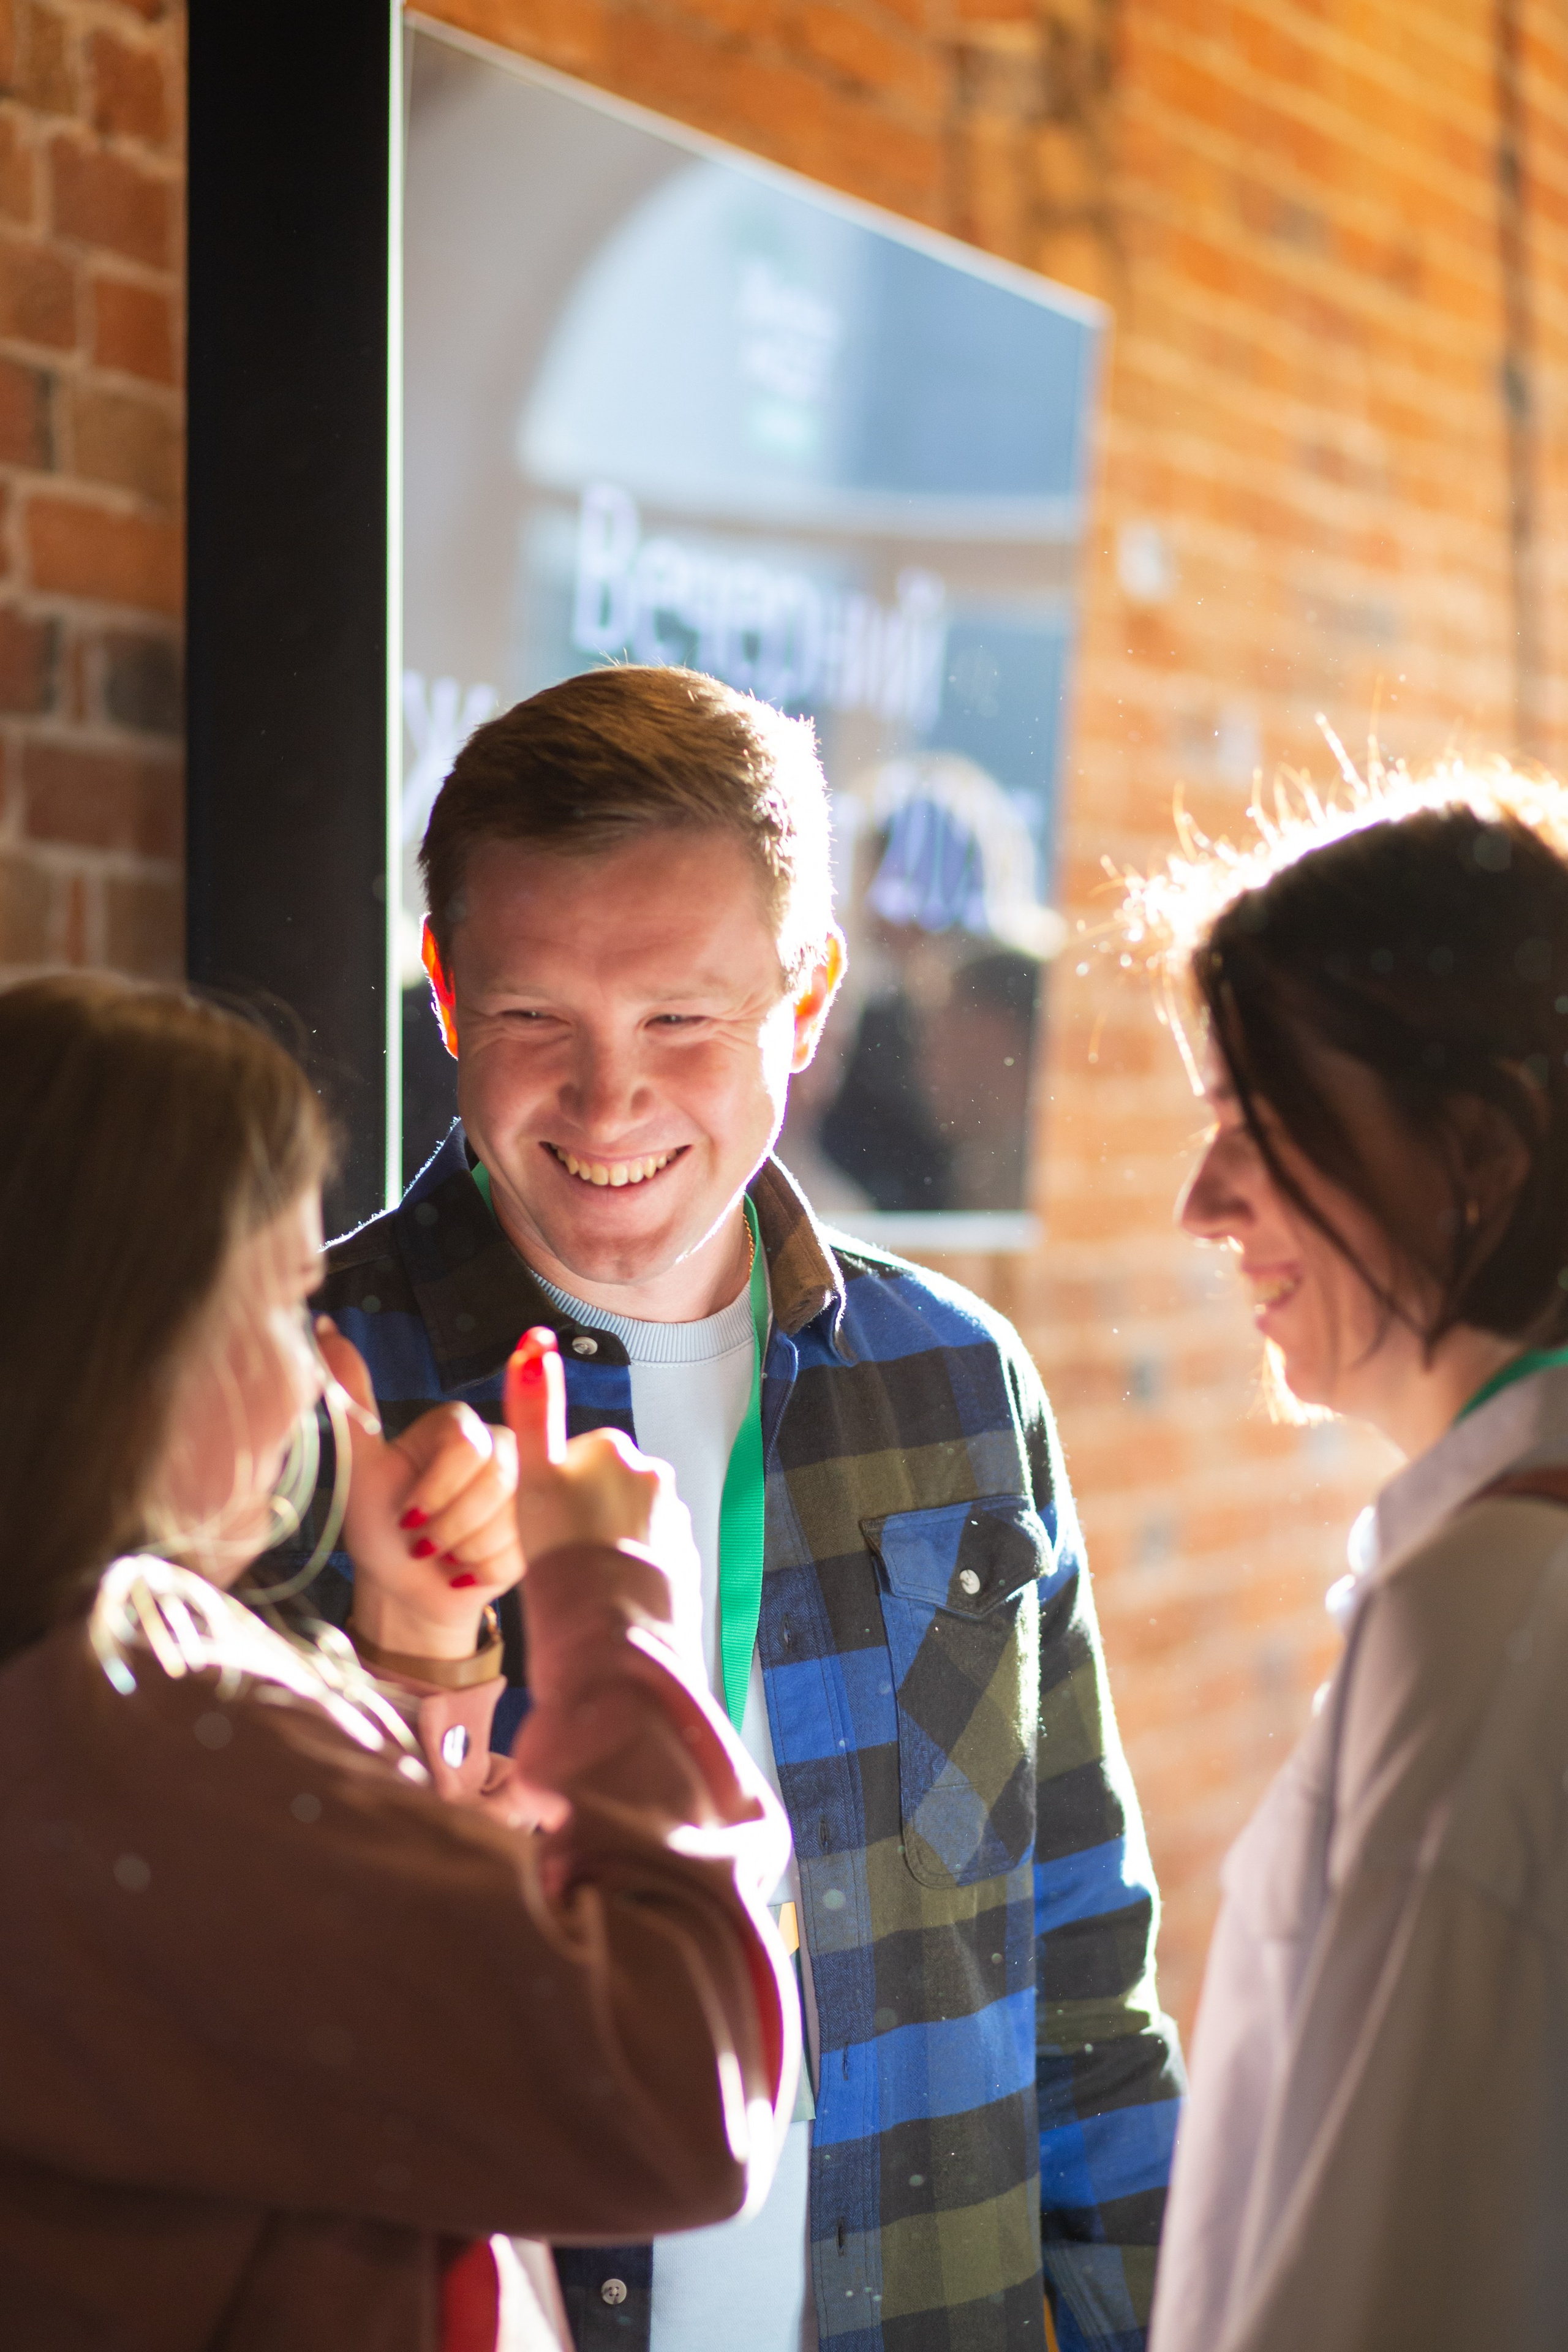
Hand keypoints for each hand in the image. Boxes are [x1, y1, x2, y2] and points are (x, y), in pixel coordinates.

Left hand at [318, 1319, 521, 1659]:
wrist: (404, 1591)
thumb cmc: (382, 1528)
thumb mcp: (361, 1467)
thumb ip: (352, 1400)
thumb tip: (324, 1327)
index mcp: (461, 1428)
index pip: (468, 1445)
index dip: (436, 1487)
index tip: (407, 1512)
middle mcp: (502, 1450)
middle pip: (495, 1479)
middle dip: (447, 1522)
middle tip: (422, 1536)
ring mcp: (525, 1492)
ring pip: (508, 1517)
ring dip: (460, 1548)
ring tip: (441, 1552)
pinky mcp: (539, 1531)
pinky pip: (518, 1549)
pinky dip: (479, 1569)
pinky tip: (464, 1568)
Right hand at [505, 1329, 701, 1659]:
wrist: (610, 1630)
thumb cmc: (563, 1551)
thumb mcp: (533, 1476)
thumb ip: (534, 1409)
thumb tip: (534, 1342)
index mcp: (616, 1449)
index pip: (574, 1458)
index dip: (552, 1492)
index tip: (544, 1522)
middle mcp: (655, 1475)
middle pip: (604, 1489)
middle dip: (584, 1516)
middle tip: (560, 1553)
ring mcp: (676, 1519)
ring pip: (627, 1526)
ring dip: (607, 1546)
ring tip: (584, 1580)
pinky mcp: (687, 1561)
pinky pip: (649, 1561)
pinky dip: (630, 1574)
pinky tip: (608, 1596)